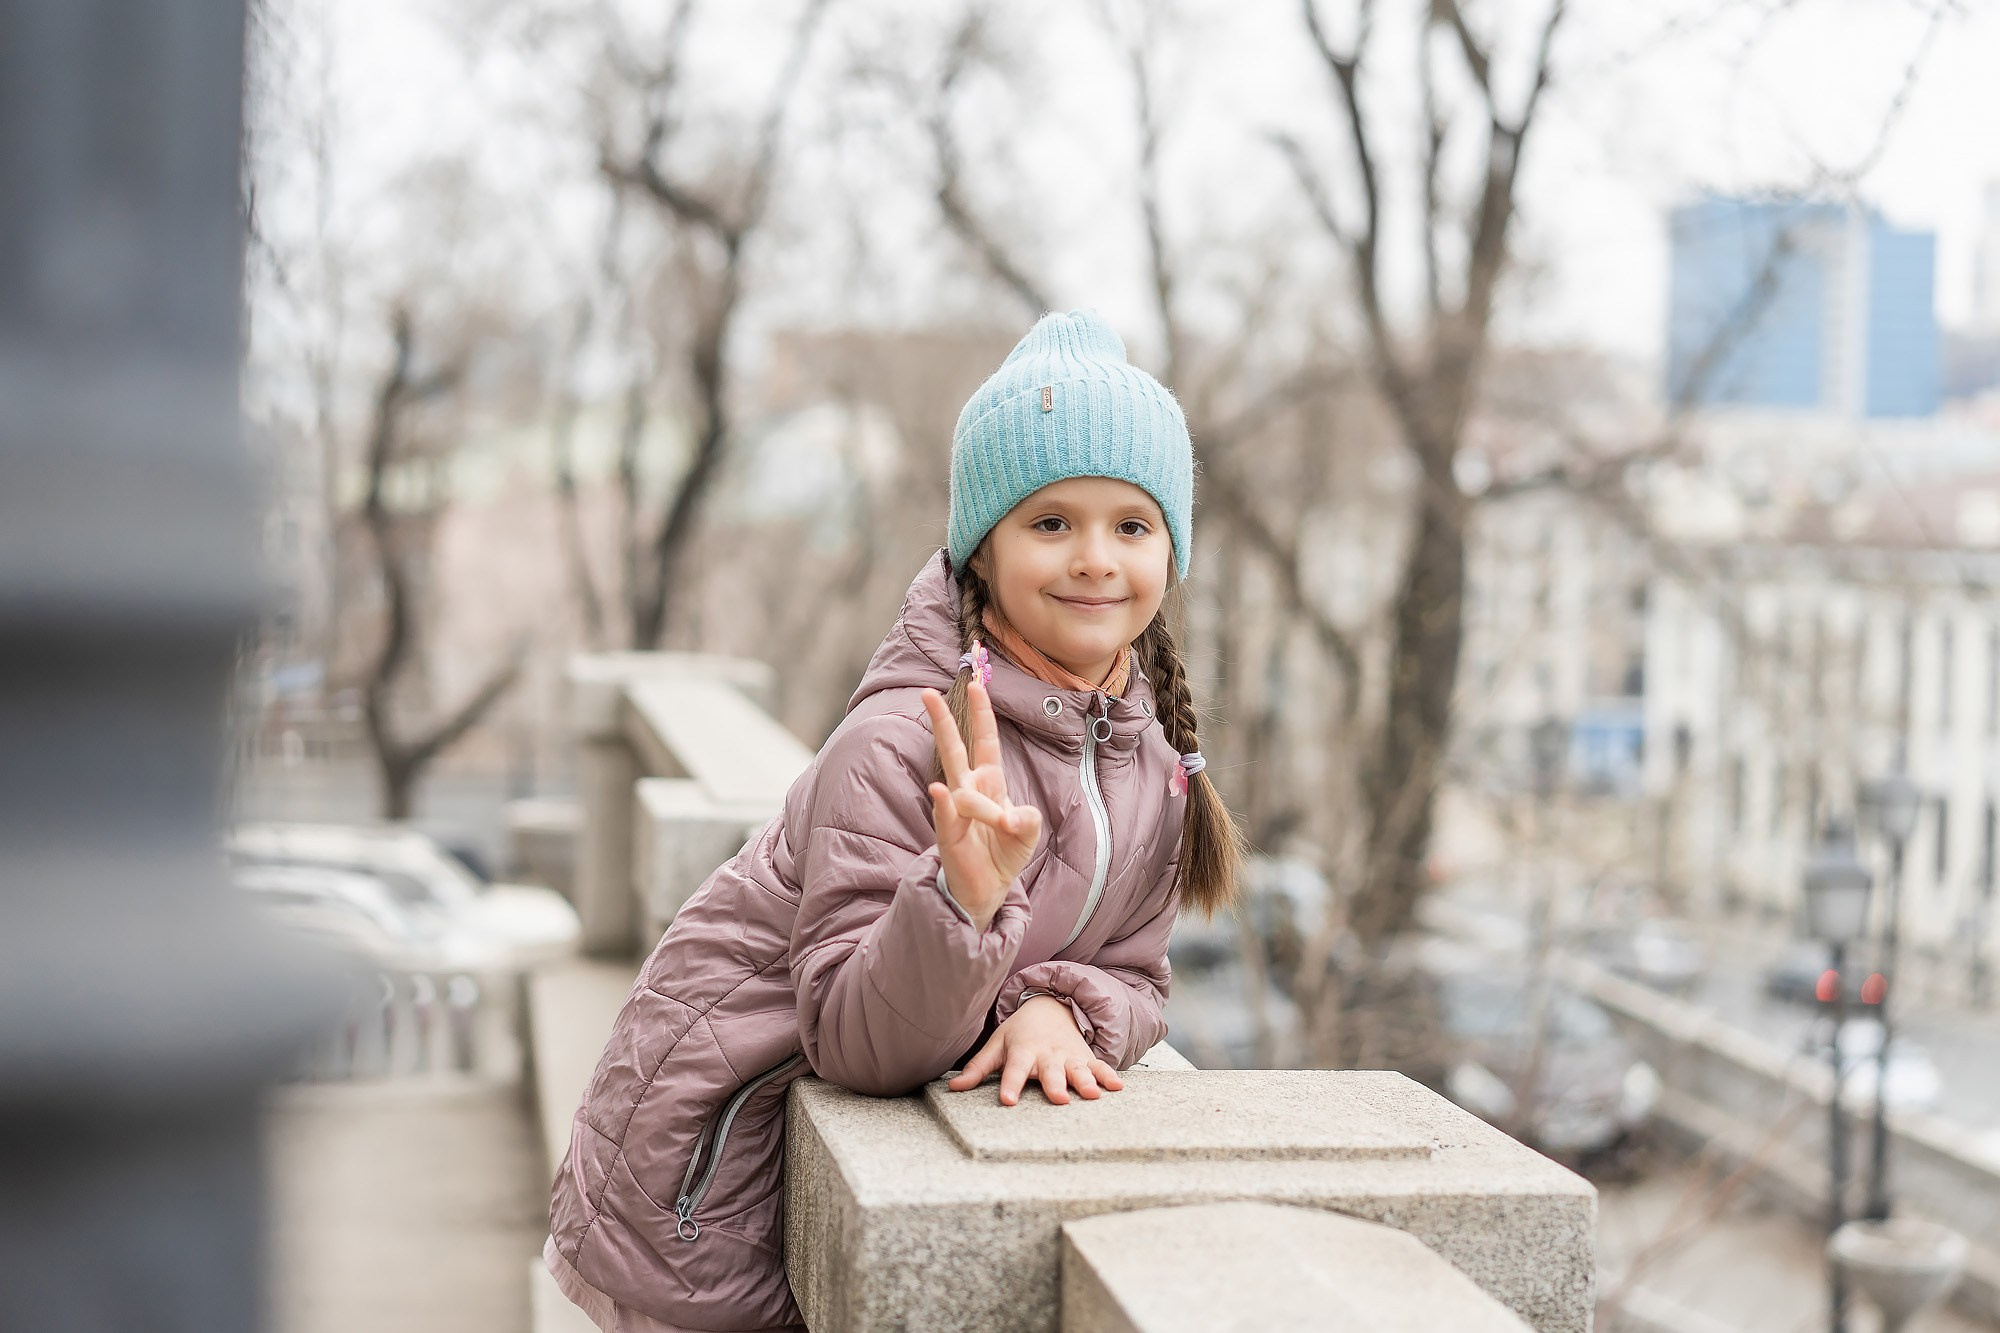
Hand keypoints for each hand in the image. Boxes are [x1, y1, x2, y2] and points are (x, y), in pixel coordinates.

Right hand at [921, 677, 1041, 930]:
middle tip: (927, 692)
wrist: (987, 888)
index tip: (976, 685)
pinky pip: (946, 815)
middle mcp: (968, 789)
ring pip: (957, 786)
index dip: (981, 714)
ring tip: (1001, 824)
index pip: (984, 741)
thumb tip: (1011, 818)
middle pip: (953, 748)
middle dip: (942, 721)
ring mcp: (955, 810)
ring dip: (977, 802)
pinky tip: (940, 793)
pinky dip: (945, 805)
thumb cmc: (1005, 852)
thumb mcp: (1027, 832)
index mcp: (990, 781)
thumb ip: (1027, 820)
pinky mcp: (947, 834)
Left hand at [946, 995, 1124, 1105]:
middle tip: (1059, 1099)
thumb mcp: (997, 1045)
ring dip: (1086, 1082)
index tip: (1008, 1101)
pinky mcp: (1085, 1058)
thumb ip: (977, 1068)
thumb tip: (953, 1087)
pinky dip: (1109, 1076)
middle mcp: (1047, 1054)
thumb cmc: (1019, 1032)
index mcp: (1023, 1051)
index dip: (1011, 1085)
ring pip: (1078, 1070)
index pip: (1014, 1070)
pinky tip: (1118, 1088)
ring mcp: (1069, 1056)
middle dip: (1055, 1084)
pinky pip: (1099, 1067)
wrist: (1050, 1006)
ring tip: (1093, 1095)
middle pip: (1050, 1072)